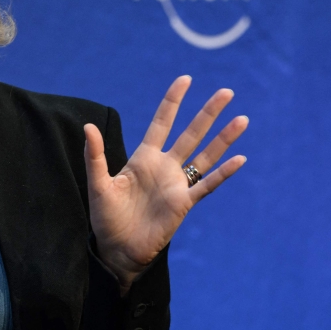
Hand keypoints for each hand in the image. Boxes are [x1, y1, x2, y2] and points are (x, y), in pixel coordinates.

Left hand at [84, 76, 247, 291]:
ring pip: (205, 156)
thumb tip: (88, 127)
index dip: (172, 102)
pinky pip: (207, 186)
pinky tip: (240, 159)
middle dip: (207, 113)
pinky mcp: (183, 203)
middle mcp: (163, 167)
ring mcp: (176, 184)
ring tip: (241, 119)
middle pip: (190, 134)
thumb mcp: (98, 184)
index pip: (161, 123)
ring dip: (223, 139)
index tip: (185, 79)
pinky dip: (223, 173)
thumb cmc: (106, 217)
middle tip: (226, 91)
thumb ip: (95, 155)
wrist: (117, 249)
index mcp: (143, 158)